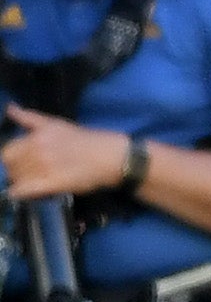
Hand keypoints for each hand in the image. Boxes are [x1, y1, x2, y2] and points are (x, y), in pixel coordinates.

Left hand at [1, 107, 129, 197]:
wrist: (110, 157)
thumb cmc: (85, 139)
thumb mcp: (56, 123)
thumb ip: (29, 117)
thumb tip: (10, 108)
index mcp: (36, 136)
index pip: (7, 151)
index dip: (12, 158)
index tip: (21, 162)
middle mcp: (37, 151)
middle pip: (11, 166)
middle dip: (16, 171)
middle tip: (29, 174)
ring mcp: (44, 168)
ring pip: (17, 179)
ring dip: (21, 182)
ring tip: (33, 182)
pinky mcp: (53, 184)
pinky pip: (25, 191)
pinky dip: (20, 193)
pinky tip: (25, 193)